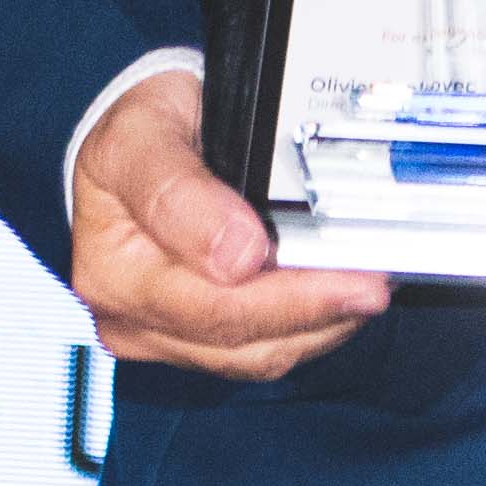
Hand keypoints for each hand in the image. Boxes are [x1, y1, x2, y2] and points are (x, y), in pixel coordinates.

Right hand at [67, 64, 389, 380]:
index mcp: (110, 268)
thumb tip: (235, 255)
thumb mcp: (143, 133)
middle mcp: (129, 315)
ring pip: (254, 354)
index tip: (338, 273)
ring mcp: (162, 336)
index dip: (279, 294)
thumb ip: (177, 189)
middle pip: (235, 335)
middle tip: (375, 284)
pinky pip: (260, 352)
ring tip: (369, 287)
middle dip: (314, 310)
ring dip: (319, 325)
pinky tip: (339, 297)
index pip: (202, 299)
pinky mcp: (195, 343)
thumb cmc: (141, 132)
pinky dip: (307, 328)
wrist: (138, 141)